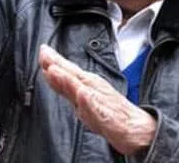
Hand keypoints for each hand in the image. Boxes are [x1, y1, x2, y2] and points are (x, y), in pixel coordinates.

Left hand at [39, 45, 156, 155]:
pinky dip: (89, 101)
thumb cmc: (110, 110)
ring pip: (81, 89)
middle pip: (72, 75)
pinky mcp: (108, 116)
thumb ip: (67, 86)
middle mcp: (92, 89)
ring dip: (67, 79)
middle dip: (58, 65)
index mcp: (86, 84)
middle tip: (45, 54)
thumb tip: (50, 73)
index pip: (67, 71)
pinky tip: (82, 95)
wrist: (135, 127)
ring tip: (55, 71)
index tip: (43, 49)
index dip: (53, 61)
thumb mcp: (84, 97)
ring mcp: (100, 101)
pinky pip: (97, 109)